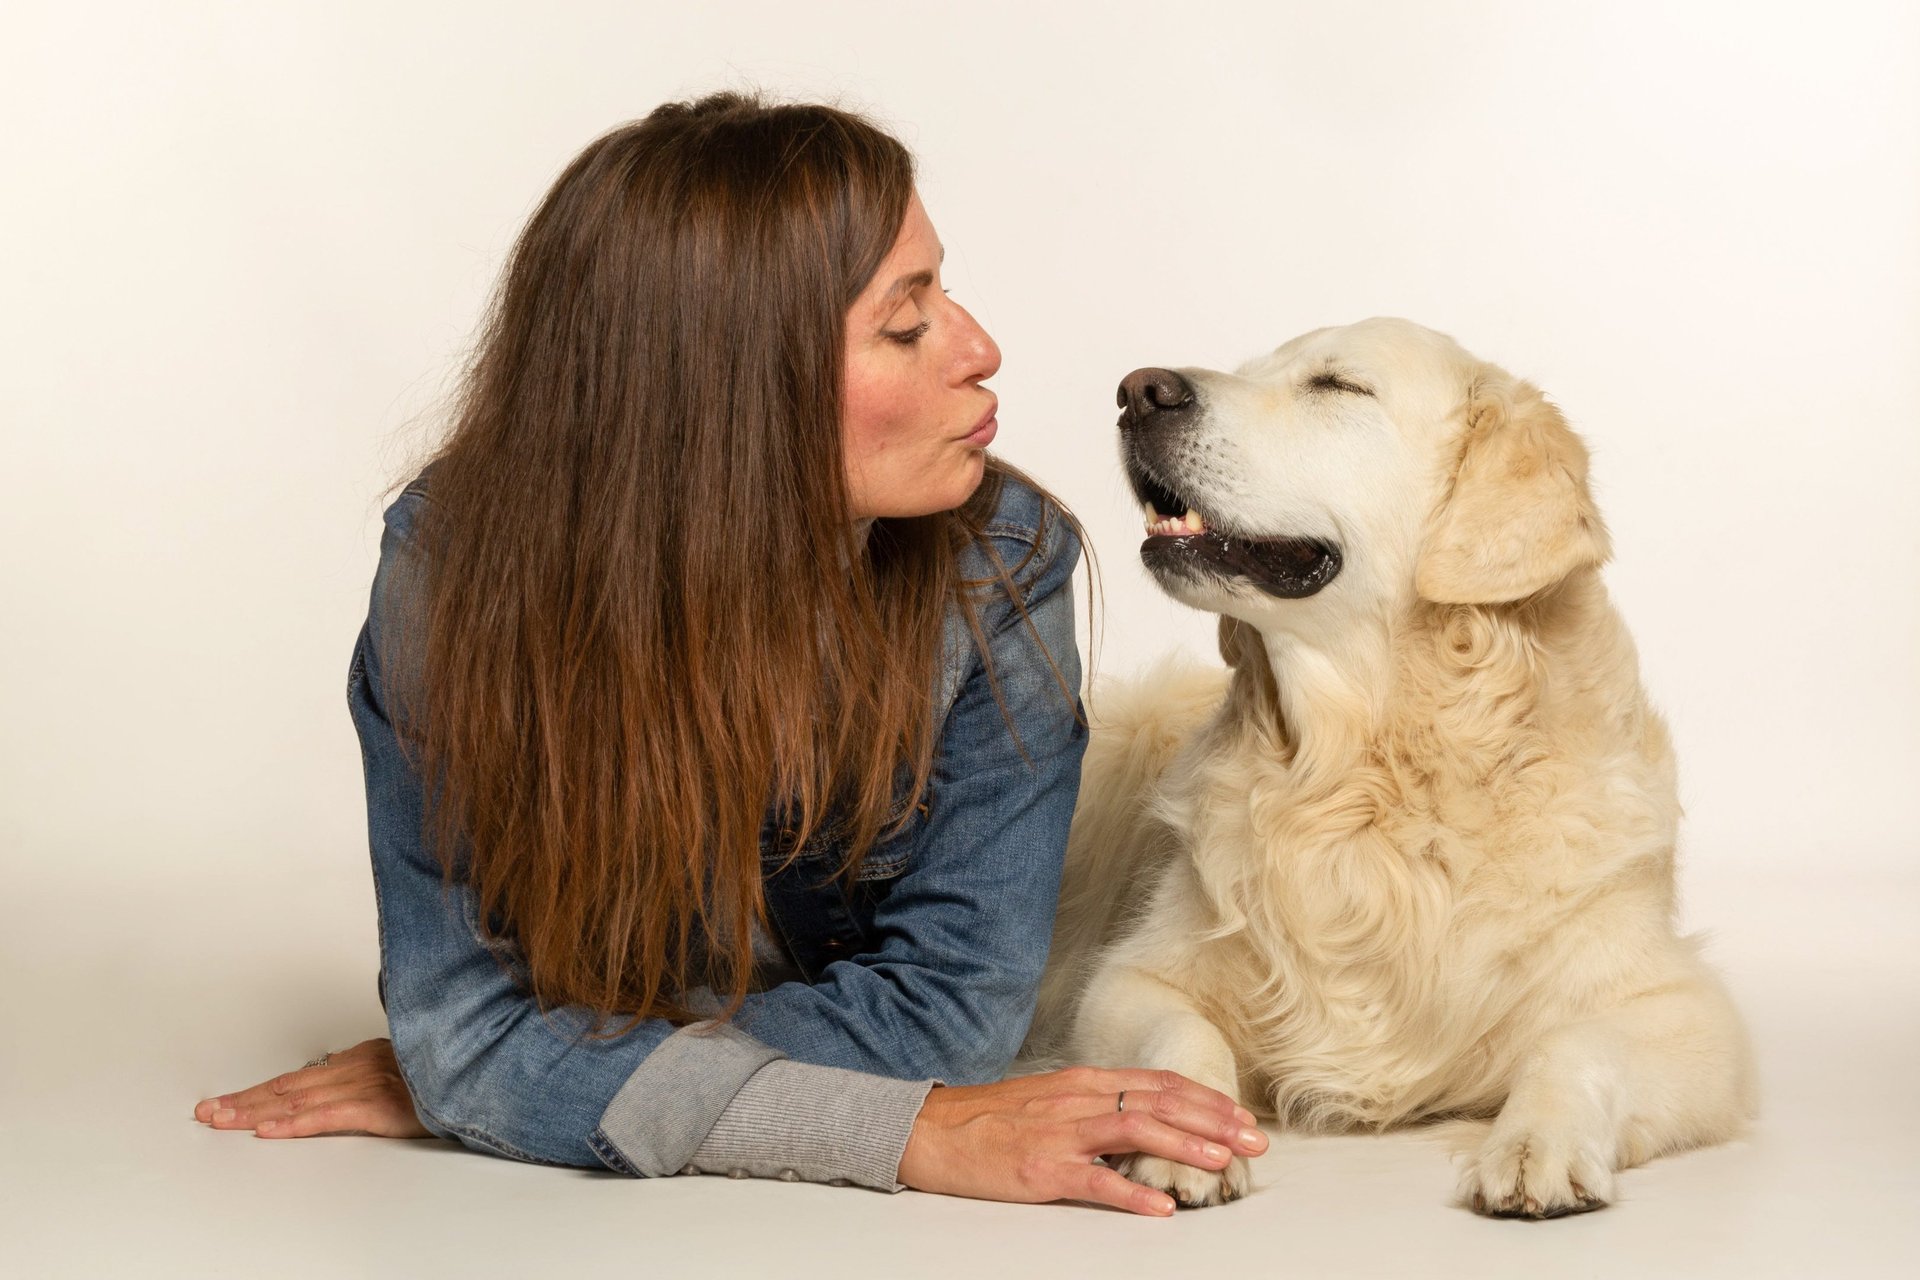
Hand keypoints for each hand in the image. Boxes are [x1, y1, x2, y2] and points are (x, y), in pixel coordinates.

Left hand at [193, 1038, 433, 1138]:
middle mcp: (360, 1066)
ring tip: (221, 1121)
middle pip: (289, 1087)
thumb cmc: (448, 1078)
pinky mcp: (379, 1106)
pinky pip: (327, 1117)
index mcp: (364, 1057)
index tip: (228, 1101)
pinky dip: (295, 1124)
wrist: (482, 1077)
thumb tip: (338, 1088)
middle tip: (208, 1112)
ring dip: (255, 1112)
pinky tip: (268, 1131)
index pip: (300, 1077)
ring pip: (299, 1100)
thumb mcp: (406, 1072)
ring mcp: (369, 1084)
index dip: (261, 1090)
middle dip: (244, 1100)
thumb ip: (372, 1078)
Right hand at [896, 1065, 1268, 1215]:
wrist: (932, 1130)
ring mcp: (1061, 1133)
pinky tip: (1160, 1205)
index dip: (1206, 1098)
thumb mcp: (1051, 1098)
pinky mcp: (1041, 1168)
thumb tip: (1146, 1117)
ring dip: (1186, 1145)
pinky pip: (1094, 1180)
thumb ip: (1096, 1105)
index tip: (1241, 1115)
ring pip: (1136, 1130)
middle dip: (1214, 1120)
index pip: (1159, 1083)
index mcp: (1084, 1081)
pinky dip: (1131, 1192)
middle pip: (1159, 1102)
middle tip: (1254, 1140)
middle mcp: (1079, 1099)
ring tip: (1222, 1162)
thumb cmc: (993, 1119)